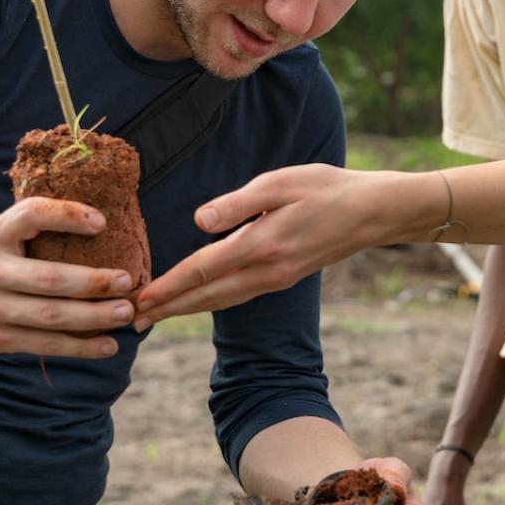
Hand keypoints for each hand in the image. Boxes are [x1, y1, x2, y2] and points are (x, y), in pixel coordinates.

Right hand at [0, 197, 137, 357]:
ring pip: (50, 316)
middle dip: (93, 282)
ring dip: (93, 317)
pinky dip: (79, 347)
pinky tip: (107, 346)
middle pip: (49, 278)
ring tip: (124, 314)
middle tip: (126, 281)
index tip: (102, 222)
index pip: (30, 215)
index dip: (67, 216)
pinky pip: (44, 345)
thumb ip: (33, 228)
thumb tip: (102, 224)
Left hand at [133, 164, 421, 325]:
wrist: (373, 212)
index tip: (139, 298)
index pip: (202, 269)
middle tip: (131, 321)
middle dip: (168, 308)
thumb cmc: (327, 188)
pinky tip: (198, 301)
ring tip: (156, 316)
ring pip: (221, 300)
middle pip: (206, 296)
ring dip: (186, 309)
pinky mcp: (283, 277)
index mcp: (260, 245)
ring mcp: (276, 278)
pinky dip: (210, 301)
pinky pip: (237, 295)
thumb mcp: (280, 183)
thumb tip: (198, 222)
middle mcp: (266, 270)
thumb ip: (237, 203)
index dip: (167, 286)